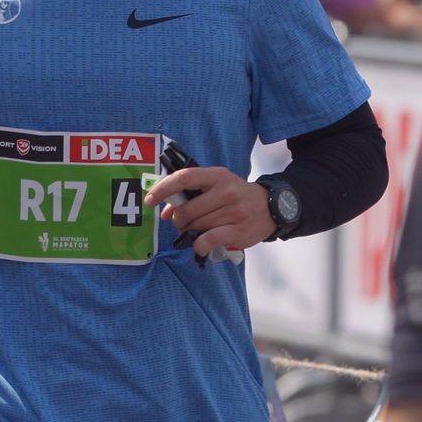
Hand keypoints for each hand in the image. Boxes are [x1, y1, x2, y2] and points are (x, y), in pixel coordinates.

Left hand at [143, 167, 275, 257]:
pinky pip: (208, 240)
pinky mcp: (239, 230)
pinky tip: (199, 245)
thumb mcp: (216, 186)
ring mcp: (234, 211)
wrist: (272, 207)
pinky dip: (199, 245)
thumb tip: (166, 213)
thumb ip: (191, 195)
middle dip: (179, 219)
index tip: (149, 200)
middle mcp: (226, 191)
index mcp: (217, 175)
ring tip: (196, 231)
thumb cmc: (236, 195)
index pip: (184, 178)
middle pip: (187, 210)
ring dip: (190, 232)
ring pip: (196, 226)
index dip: (163, 189)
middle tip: (183, 222)